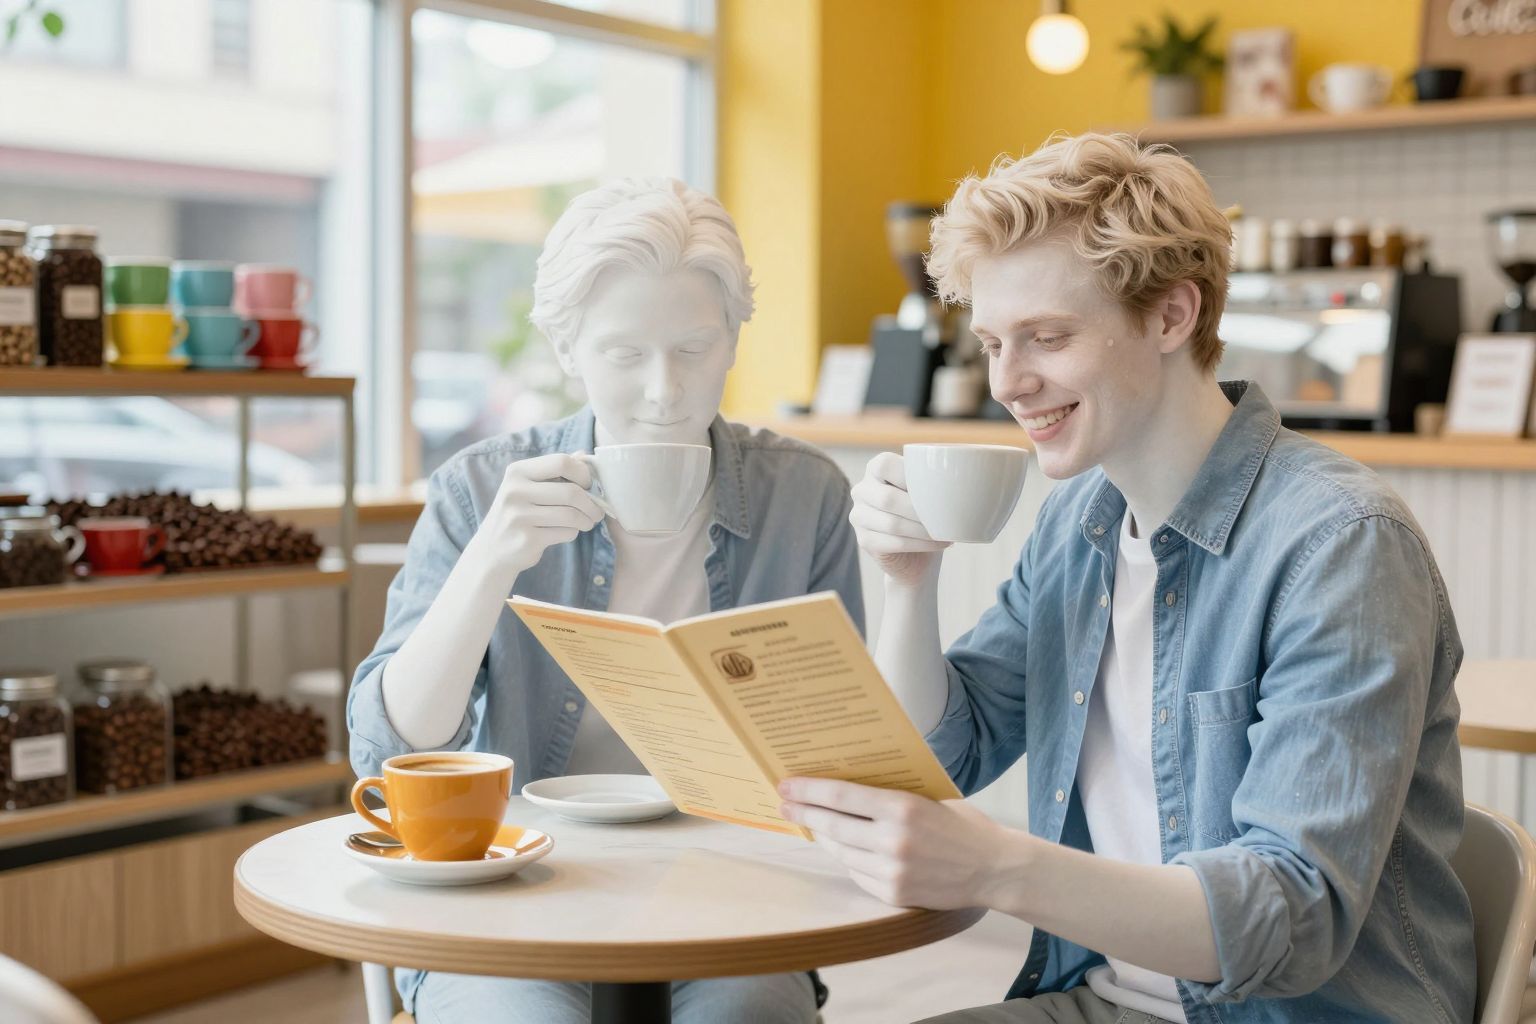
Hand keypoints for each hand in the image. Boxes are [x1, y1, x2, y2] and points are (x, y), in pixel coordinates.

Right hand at [475, 453, 605, 576]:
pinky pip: (565, 533)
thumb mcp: (528, 486)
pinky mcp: (527, 539)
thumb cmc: (518, 512)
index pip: (561, 462)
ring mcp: (519, 516)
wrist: (492, 549)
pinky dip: (572, 533)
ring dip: (586, 521)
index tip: (587, 486)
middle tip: (597, 511)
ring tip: (587, 523)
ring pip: (571, 515)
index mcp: (517, 471)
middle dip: (591, 503)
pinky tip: (566, 532)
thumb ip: (555, 470)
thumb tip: (583, 454)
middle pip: (571, 491)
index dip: (582, 473)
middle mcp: (515, 491)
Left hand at [778, 777, 1025, 909]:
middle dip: (803, 813)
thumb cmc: (964, 826)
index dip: (809, 790)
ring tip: (811, 825)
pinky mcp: (893, 894)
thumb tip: (848, 790)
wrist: (995, 869)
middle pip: (832, 825)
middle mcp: (893, 840)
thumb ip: (892, 798)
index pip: (841, 796)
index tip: (787, 784)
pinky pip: (857, 873)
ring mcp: (891, 871)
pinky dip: (848, 859)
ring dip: (822, 837)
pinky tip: (843, 849)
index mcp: (902, 808)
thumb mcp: (929, 798)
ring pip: (841, 852)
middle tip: (785, 803)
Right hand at [849, 452, 948, 585]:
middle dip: (920, 510)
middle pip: (887, 498)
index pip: (885, 465)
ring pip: (892, 524)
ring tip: (946, 532)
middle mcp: (861, 490)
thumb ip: (937, 478)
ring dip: (924, 530)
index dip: (908, 476)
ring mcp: (858, 516)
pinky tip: (939, 543)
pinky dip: (921, 544)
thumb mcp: (930, 490)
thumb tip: (966, 478)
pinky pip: (893, 543)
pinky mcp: (864, 541)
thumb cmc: (927, 512)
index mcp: (875, 468)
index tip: (935, 490)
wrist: (917, 552)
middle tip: (946, 517)